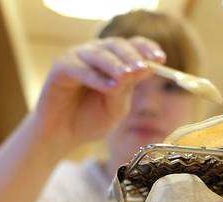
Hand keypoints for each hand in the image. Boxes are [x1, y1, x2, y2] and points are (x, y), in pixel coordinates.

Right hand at [32, 36, 165, 152]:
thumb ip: (126, 89)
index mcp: (113, 61)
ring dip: (115, 64)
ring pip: (99, 54)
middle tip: (142, 68)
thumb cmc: (89, 120)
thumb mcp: (115, 108)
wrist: (62, 135)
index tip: (161, 58)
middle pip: (116, 45)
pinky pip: (79, 68)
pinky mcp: (61, 67)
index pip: (132, 46)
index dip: (146, 48)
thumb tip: (144, 69)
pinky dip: (95, 77)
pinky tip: (109, 87)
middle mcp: (95, 54)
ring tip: (127, 75)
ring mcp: (77, 58)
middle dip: (132, 56)